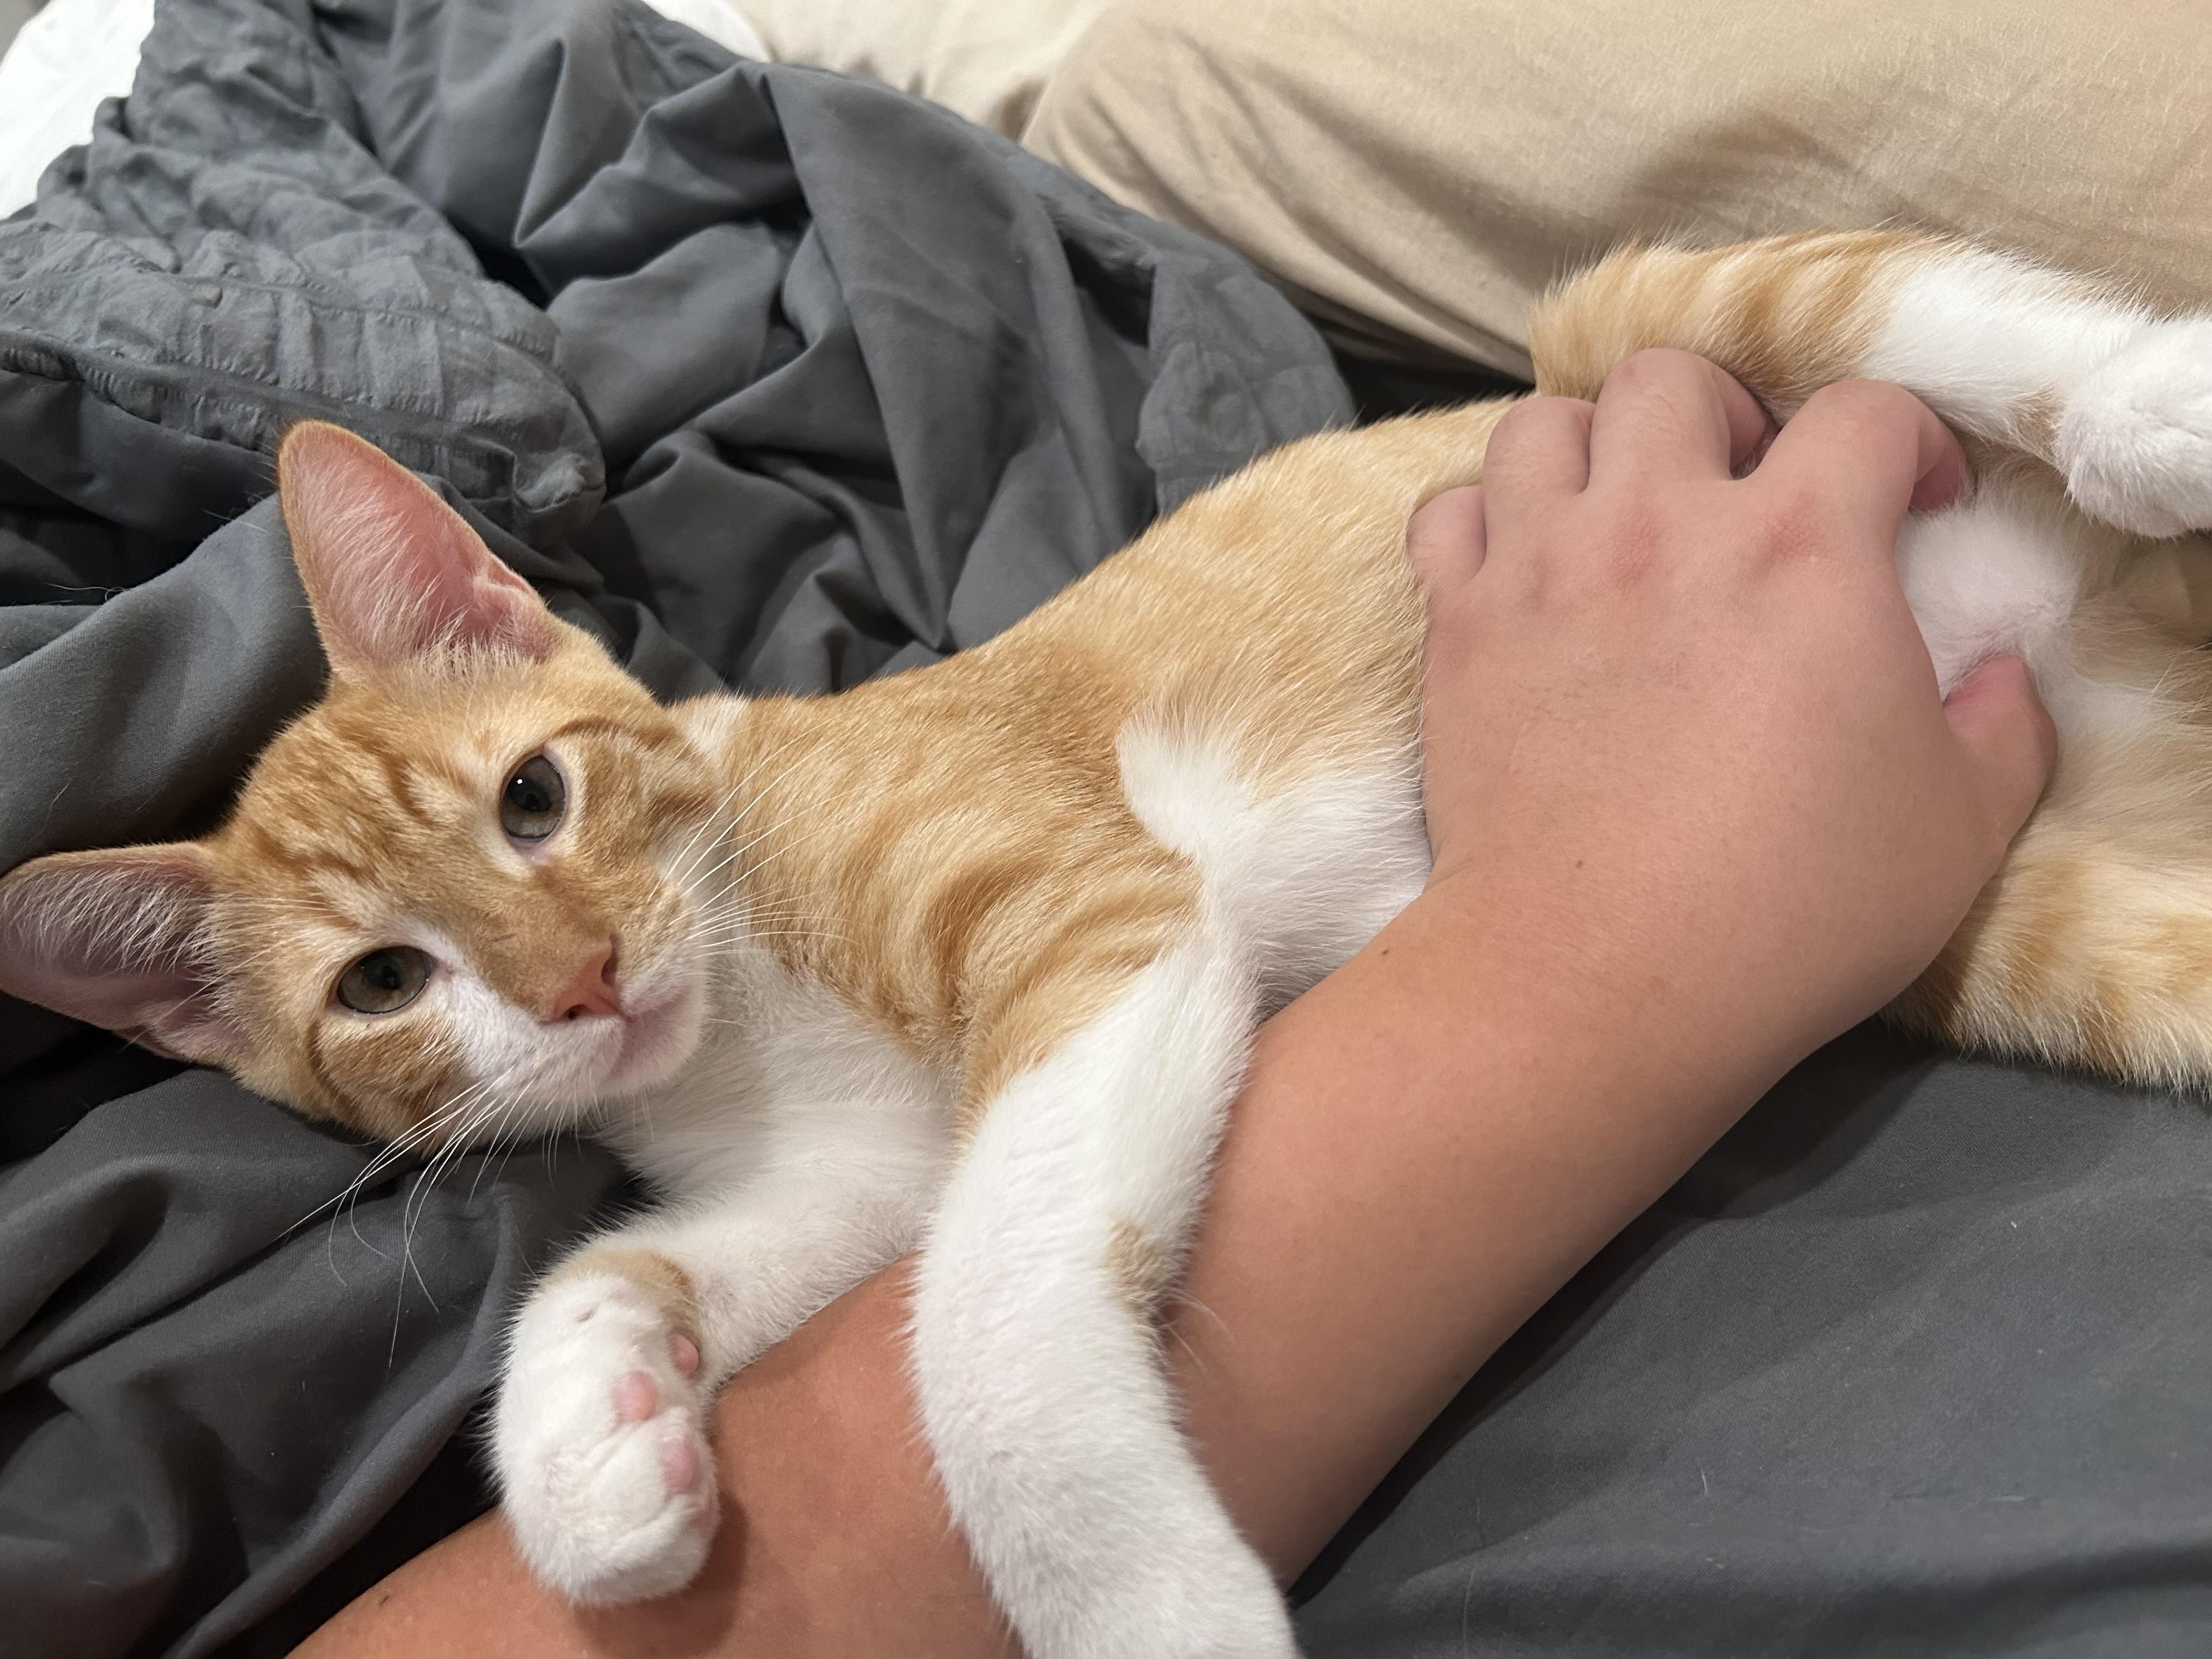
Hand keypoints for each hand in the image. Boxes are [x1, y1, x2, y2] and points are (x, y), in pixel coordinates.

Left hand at [1403, 351, 2054, 1085]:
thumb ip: (2001, 729)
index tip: (1913, 500)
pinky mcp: (1458, 627)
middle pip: (1674, 379)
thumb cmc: (1789, 907)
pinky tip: (1518, 569)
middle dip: (1723, 417)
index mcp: (1802, 547)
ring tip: (1619, 515)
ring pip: (1544, 424)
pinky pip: (1447, 513)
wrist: (1599, 973)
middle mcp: (1659, 524)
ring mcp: (1542, 567)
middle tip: (1742, 496)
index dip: (1905, 440)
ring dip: (1591, 451)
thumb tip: (1999, 677)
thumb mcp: (1958, 827)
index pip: (1864, 410)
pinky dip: (1481, 521)